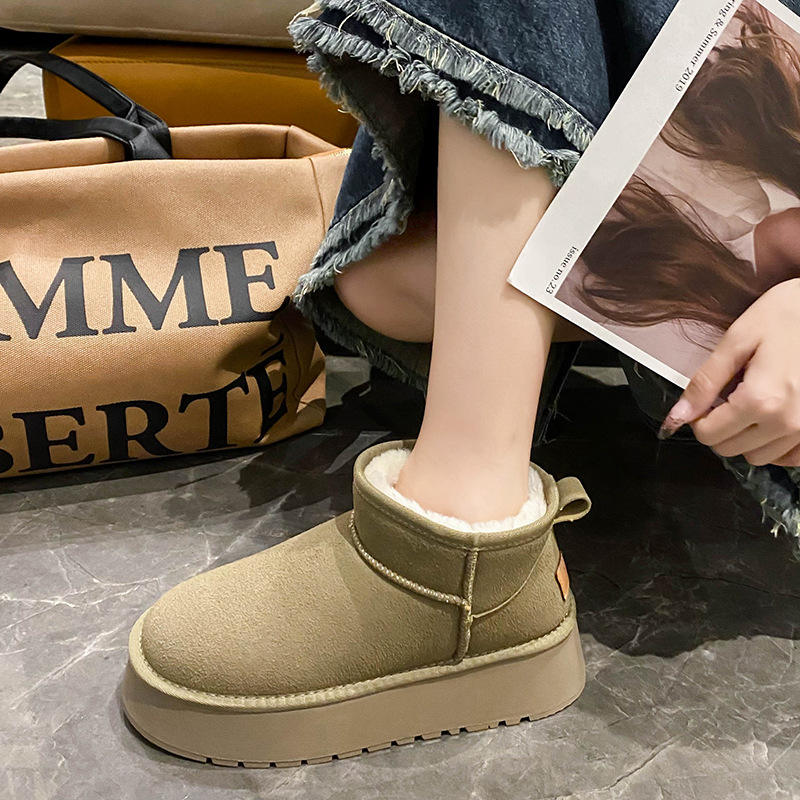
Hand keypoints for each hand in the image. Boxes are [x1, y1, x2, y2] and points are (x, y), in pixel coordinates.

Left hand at [659, 278, 799, 466]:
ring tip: (753, 402)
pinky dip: (775, 445)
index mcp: (760, 400)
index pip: (708, 435)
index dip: (699, 417)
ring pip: (758, 457)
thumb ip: (705, 382)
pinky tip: (772, 419)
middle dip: (719, 427)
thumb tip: (676, 416)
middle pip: (730, 449)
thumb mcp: (738, 339)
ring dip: (746, 437)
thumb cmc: (789, 313)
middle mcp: (787, 422)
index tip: (706, 398)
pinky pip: (789, 457)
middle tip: (729, 396)